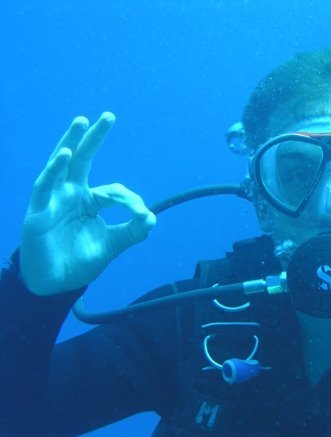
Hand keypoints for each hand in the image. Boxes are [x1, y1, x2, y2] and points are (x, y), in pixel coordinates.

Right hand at [20, 113, 155, 295]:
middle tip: (108, 116)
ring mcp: (53, 201)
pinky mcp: (38, 211)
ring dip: (71, 142)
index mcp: (89, 201)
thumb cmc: (80, 261)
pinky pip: (45, 186)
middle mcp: (70, 195)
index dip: (130, 200)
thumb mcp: (112, 246)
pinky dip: (55, 170)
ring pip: (61, 165)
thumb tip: (152, 216)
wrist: (55, 285)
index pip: (114, 191)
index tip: (141, 214)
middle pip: (83, 160)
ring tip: (82, 122)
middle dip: (95, 138)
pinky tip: (67, 154)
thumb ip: (132, 232)